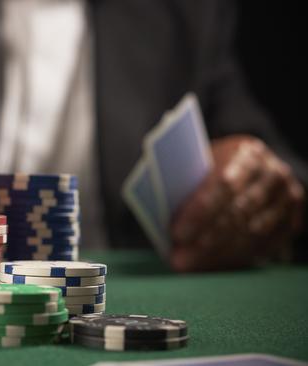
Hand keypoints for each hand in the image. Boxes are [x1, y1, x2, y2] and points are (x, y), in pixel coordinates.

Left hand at [170, 135, 303, 271]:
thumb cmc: (211, 168)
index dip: (200, 211)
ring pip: (251, 234)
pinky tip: (209, 266)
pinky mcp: (290, 222)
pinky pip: (263, 247)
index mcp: (245, 153)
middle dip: (205, 240)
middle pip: (238, 213)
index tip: (176, 233)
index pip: (224, 184)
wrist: (251, 168)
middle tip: (179, 259)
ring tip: (188, 265)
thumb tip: (160, 214)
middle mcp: (272, 174)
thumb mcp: (198, 165)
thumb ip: (185, 182)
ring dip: (216, 254)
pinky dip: (232, 259)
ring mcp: (286, 199)